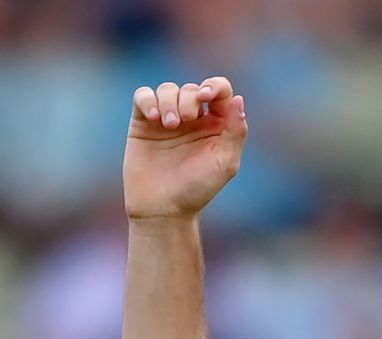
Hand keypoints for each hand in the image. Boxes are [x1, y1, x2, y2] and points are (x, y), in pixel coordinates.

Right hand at [124, 76, 247, 219]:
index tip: (206, 96)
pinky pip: (143, 96)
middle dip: (188, 99)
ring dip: (168, 101)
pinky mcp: (143, 123)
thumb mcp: (225, 163)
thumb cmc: (196, 190)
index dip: (215, 86)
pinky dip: (148, 100)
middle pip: (192, 89)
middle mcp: (192, 120)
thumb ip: (236, 131)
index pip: (220, 91)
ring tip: (169, 125)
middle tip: (184, 121)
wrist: (162, 209)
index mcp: (216, 125)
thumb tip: (238, 99)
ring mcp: (166, 120)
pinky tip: (153, 118)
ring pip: (167, 89)